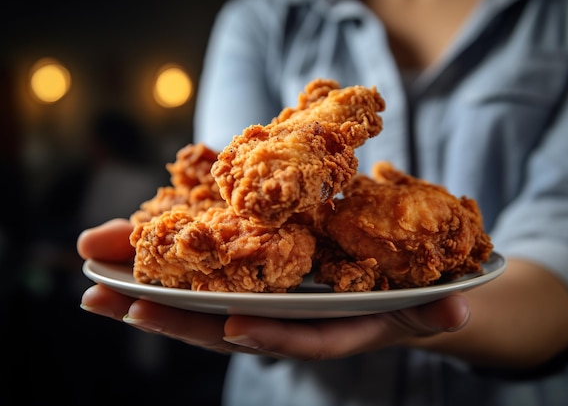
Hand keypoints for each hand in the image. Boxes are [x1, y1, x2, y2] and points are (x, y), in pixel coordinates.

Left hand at [77, 219, 469, 359]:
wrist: (389, 285)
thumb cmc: (406, 295)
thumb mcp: (427, 301)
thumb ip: (437, 309)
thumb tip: (460, 311)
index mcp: (329, 323)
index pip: (299, 333)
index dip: (272, 333)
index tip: (234, 326)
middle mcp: (289, 316)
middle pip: (227, 321)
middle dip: (172, 313)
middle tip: (111, 300)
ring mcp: (264, 296)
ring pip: (202, 299)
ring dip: (148, 288)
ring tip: (92, 279)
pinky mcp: (253, 270)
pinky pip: (206, 269)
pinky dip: (168, 261)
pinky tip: (125, 249)